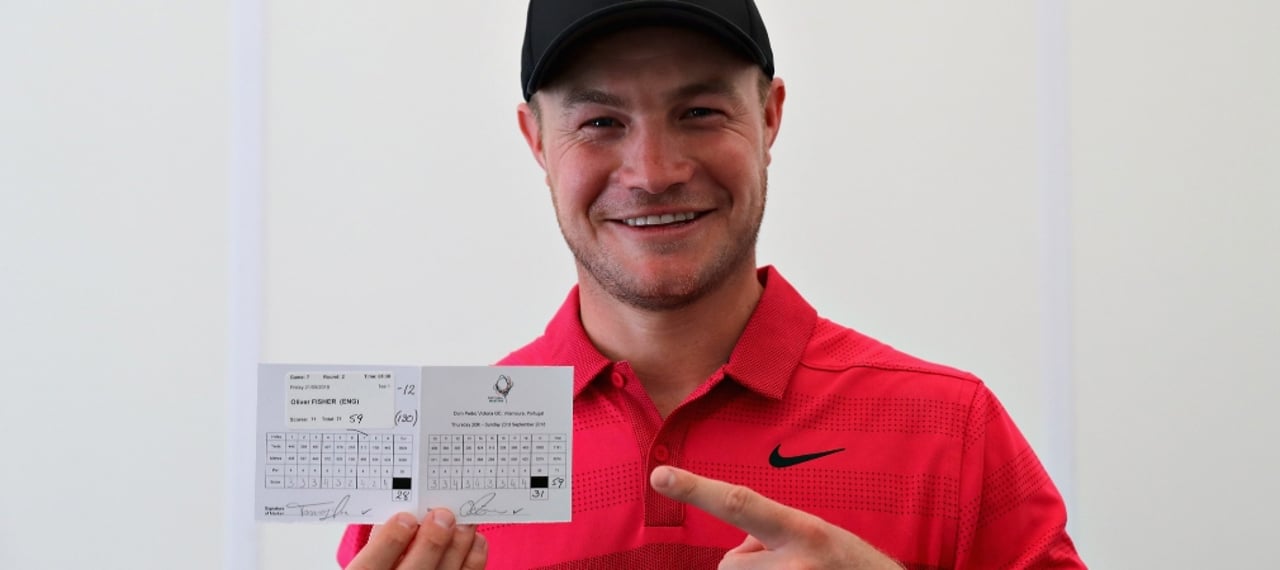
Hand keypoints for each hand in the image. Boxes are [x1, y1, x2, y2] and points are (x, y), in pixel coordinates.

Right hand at [344, 509, 486, 569]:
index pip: (371, 566)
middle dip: (432, 541)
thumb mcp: (371, 556)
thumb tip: (402, 512)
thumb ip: (380, 539)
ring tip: (465, 523)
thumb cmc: (385, 565)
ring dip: (458, 547)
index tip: (404, 519)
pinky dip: (473, 560)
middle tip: (443, 516)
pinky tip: (475, 541)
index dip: (389, 541)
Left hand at [650, 466, 901, 569]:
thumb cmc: (848, 564)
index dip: (697, 489)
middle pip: (730, 565)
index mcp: (803, 532)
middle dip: (749, 565)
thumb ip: (770, 534)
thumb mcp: (815, 535)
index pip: (740, 503)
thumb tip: (734, 558)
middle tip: (793, 568)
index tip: (659, 475)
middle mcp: (794, 565)